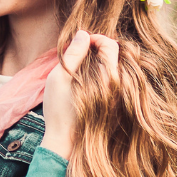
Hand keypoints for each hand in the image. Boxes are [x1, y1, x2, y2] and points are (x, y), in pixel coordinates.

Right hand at [40, 30, 120, 160]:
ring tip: (83, 63)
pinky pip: (113, 81)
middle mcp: (117, 86)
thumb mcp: (60, 77)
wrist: (65, 141)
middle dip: (99, 48)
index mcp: (107, 77)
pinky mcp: (114, 104)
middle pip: (116, 55)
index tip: (82, 42)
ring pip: (115, 68)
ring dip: (101, 60)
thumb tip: (83, 34)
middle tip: (82, 50)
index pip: (111, 46)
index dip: (96, 38)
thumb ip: (73, 54)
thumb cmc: (58, 109)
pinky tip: (87, 79)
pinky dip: (102, 74)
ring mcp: (117, 96)